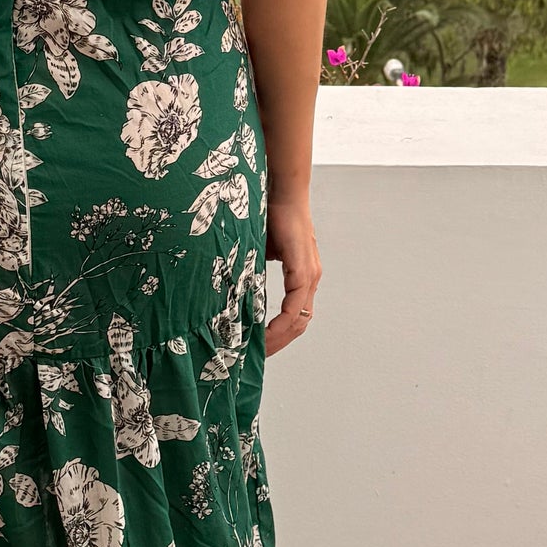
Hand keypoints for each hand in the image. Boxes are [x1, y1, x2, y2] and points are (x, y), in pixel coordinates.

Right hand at [264, 193, 320, 356]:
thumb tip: (236, 288)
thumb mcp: (259, 251)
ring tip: (259, 348)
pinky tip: (267, 331)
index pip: (294, 315)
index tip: (258, 345)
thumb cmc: (269, 215)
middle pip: (299, 323)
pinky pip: (296, 305)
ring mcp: (309, 275)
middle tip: (256, 355)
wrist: (282, 192)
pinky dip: (282, 322)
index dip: (279, 334)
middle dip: (278, 343)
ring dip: (280, 337)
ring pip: (300, 318)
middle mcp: (310, 278)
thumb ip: (254, 271)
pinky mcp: (304, 269)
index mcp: (301, 276)